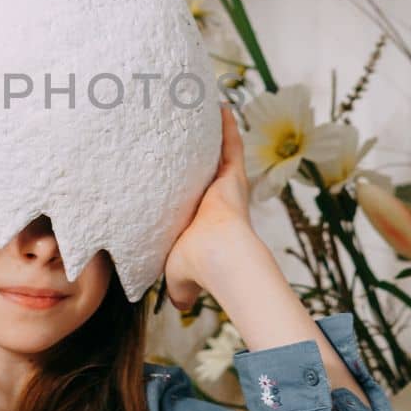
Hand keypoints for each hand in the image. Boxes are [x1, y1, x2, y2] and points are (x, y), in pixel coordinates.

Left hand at [162, 104, 254, 310]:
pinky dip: (226, 126)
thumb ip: (179, 287)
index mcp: (203, 219)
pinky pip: (229, 144)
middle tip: (190, 131)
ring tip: (201, 110)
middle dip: (200, 154)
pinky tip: (219, 105)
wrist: (218, 254)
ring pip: (216, 153)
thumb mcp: (177, 274)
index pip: (194, 196)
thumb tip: (179, 306)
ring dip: (211, 134)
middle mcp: (216, 199)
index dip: (189, 185)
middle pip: (207, 170)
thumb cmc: (196, 264)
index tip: (181, 171)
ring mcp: (226, 185)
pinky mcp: (232, 175)